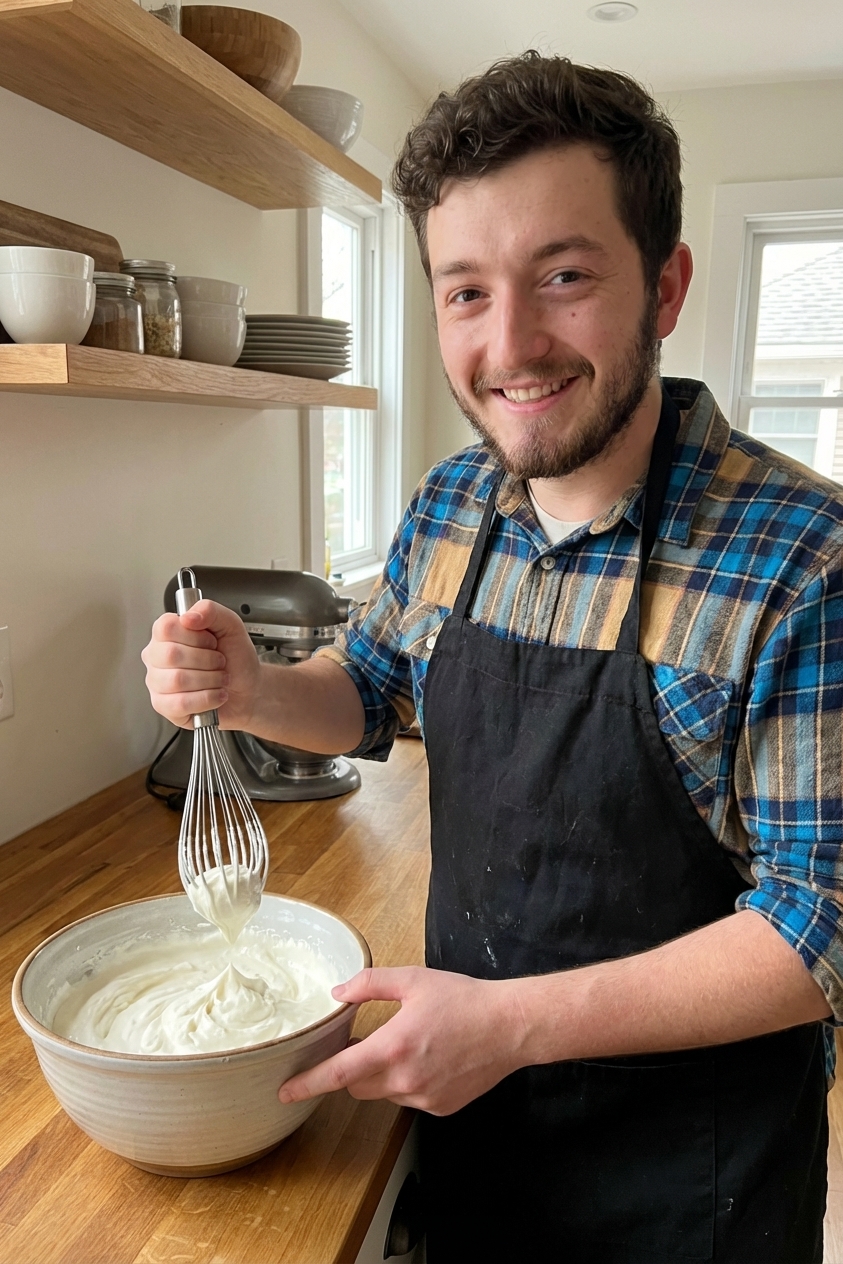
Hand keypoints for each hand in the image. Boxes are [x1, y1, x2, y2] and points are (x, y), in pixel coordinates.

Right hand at [141, 599, 260, 729]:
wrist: (248, 689)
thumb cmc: (236, 659)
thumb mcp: (231, 626)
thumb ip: (211, 611)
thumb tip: (189, 616)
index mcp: (168, 633)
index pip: (166, 627)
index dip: (195, 636)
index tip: (211, 641)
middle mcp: (157, 656)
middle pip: (170, 655)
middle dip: (207, 660)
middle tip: (219, 662)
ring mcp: (157, 682)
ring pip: (176, 680)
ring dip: (210, 680)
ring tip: (218, 679)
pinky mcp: (164, 706)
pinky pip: (180, 703)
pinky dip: (206, 699)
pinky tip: (215, 695)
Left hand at [278, 966, 528, 1115]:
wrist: (510, 1026)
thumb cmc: (462, 999)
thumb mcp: (413, 980)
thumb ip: (370, 984)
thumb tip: (338, 993)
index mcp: (393, 1046)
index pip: (339, 1073)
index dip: (308, 1083)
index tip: (285, 1091)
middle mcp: (404, 1079)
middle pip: (357, 1086)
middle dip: (353, 1069)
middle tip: (366, 1041)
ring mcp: (423, 1098)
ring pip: (384, 1093)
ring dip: (383, 1075)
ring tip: (408, 1045)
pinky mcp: (440, 1108)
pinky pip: (410, 1098)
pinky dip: (409, 1082)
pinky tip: (431, 1059)